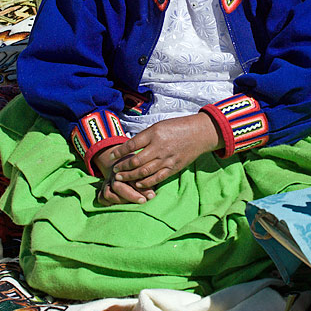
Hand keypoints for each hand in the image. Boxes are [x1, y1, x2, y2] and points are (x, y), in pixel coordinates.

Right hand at [93, 147, 156, 205]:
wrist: (121, 163)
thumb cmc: (138, 169)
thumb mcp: (144, 171)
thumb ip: (147, 180)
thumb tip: (152, 196)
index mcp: (124, 167)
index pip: (131, 177)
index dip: (141, 188)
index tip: (151, 196)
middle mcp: (113, 175)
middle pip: (117, 186)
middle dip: (131, 196)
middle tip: (143, 201)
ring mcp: (107, 182)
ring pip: (108, 194)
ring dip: (121, 201)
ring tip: (133, 206)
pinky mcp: (102, 190)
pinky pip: (101, 198)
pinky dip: (109, 203)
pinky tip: (120, 207)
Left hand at [108, 112, 222, 190]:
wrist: (199, 133)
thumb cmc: (178, 127)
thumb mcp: (159, 126)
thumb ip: (146, 137)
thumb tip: (130, 147)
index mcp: (154, 134)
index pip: (131, 145)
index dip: (119, 152)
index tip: (111, 156)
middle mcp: (159, 147)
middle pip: (135, 161)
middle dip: (122, 167)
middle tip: (114, 170)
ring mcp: (166, 159)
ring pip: (144, 172)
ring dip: (130, 176)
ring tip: (121, 178)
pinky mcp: (173, 168)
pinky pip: (157, 178)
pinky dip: (146, 182)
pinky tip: (138, 184)